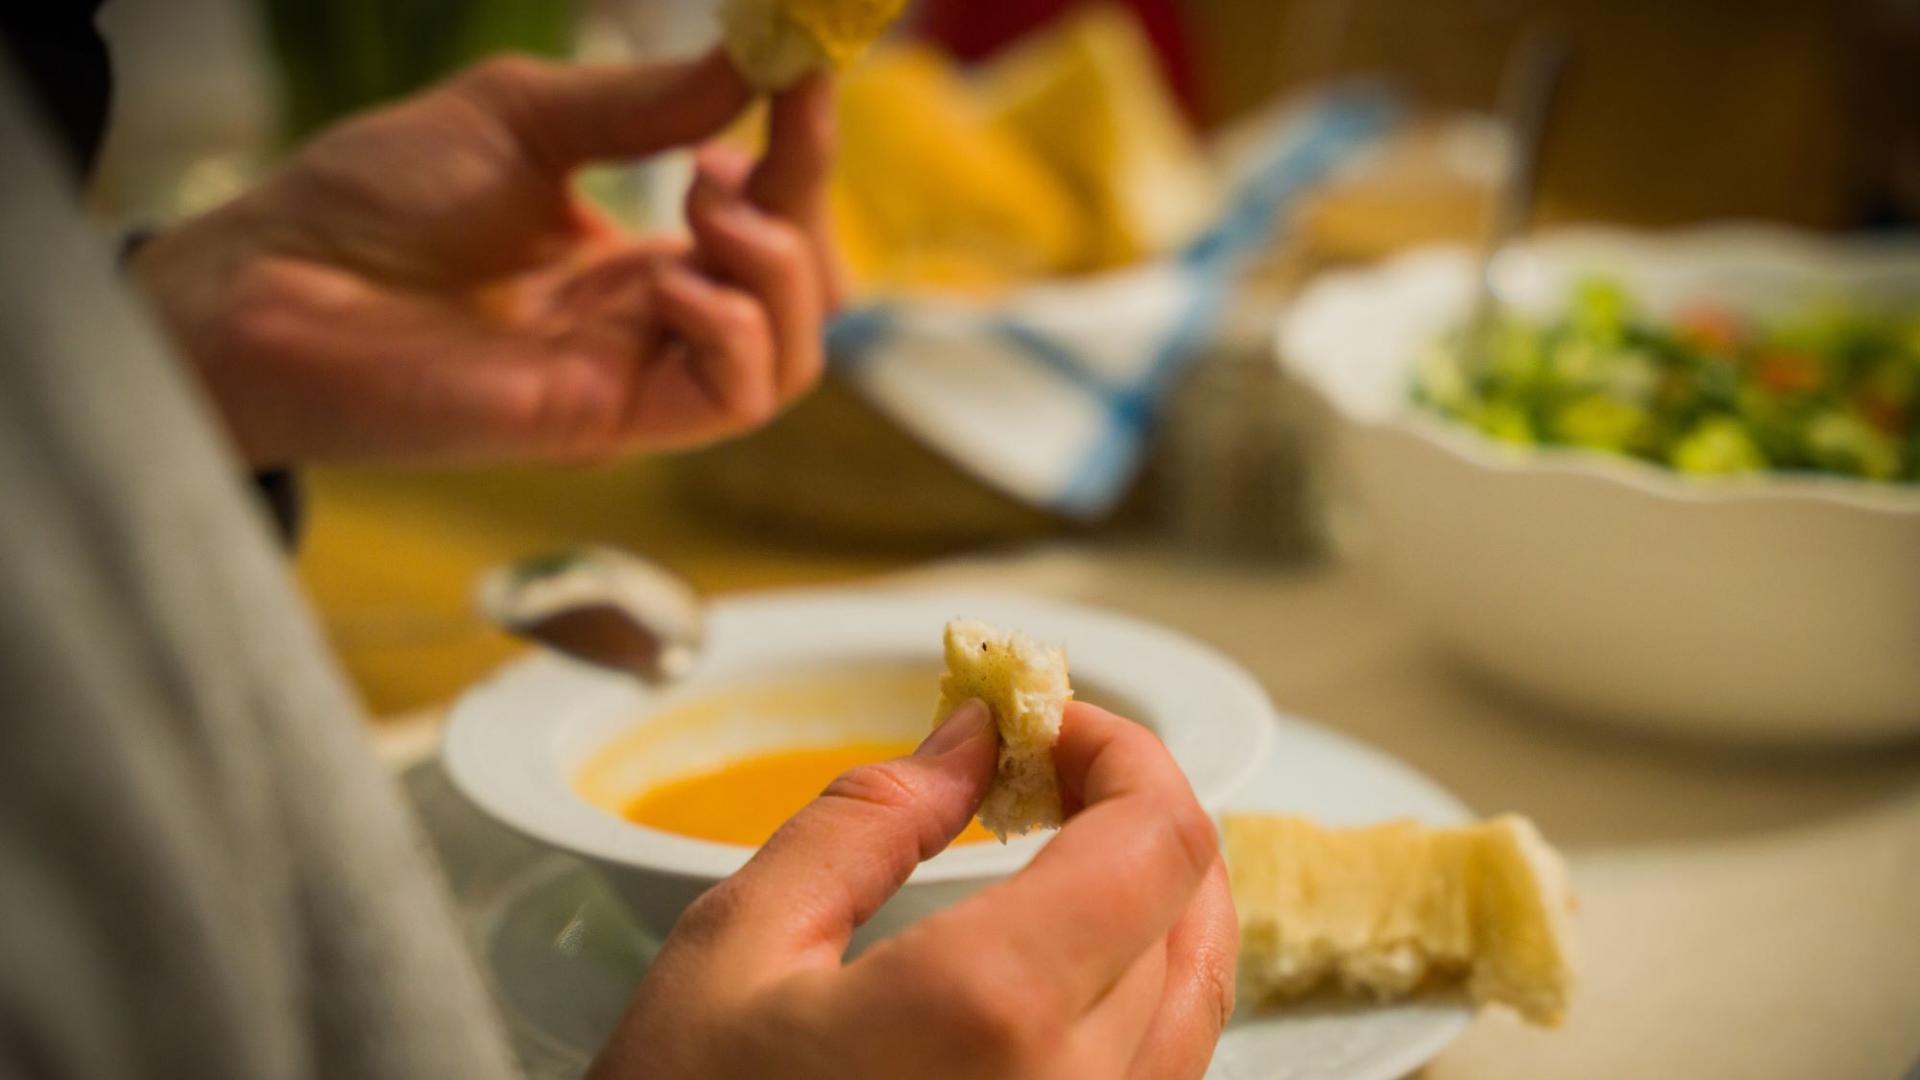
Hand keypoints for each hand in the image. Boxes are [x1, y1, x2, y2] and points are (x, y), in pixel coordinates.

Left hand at [135, 50, 840, 467]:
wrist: (273, 280)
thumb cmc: (376, 200)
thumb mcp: (528, 117)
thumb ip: (646, 104)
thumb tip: (758, 59)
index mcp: (634, 261)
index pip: (768, 220)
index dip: (803, 152)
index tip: (808, 74)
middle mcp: (649, 325)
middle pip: (802, 291)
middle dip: (801, 207)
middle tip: (727, 155)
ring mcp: (634, 377)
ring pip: (791, 356)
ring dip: (778, 266)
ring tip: (700, 203)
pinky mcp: (609, 422)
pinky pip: (734, 396)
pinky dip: (735, 329)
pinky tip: (674, 276)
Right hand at [591, 701, 1237, 1078]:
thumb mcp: (736, 950)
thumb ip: (865, 823)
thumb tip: (968, 737)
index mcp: (996, 1009)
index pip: (1157, 839)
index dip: (1126, 752)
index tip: (1052, 721)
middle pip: (1192, 907)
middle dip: (1134, 810)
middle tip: (1045, 770)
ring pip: (1198, 996)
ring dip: (1154, 896)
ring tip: (1062, 843)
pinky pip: (1161, 1073)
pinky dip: (1143, 983)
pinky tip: (1071, 953)